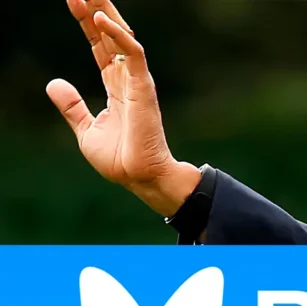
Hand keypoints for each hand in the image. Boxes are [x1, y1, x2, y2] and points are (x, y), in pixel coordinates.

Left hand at [47, 0, 200, 216]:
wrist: (139, 177)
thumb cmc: (119, 159)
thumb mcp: (86, 129)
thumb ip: (72, 106)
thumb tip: (54, 82)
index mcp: (116, 87)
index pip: (100, 47)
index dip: (86, 24)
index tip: (73, 2)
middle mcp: (128, 79)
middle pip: (111, 36)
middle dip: (97, 10)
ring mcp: (137, 81)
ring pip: (123, 38)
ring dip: (106, 14)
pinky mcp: (142, 87)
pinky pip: (132, 54)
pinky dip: (117, 35)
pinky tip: (100, 19)